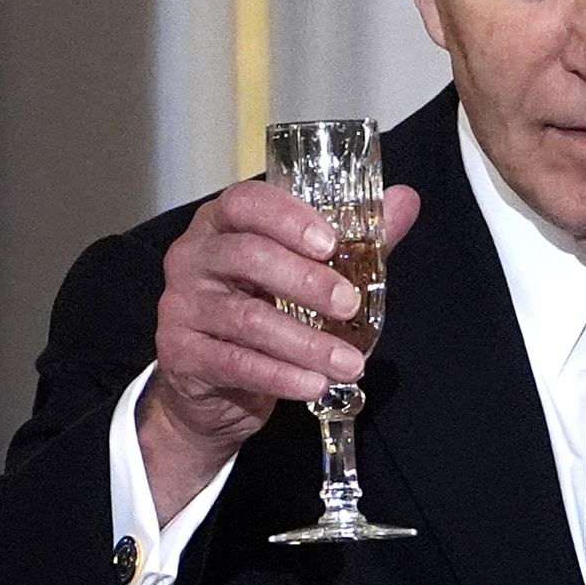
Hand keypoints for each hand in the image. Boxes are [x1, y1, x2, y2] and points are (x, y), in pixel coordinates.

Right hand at [137, 180, 421, 523]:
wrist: (213, 384)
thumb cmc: (264, 307)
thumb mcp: (307, 269)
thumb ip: (354, 237)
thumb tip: (405, 199)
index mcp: (223, 224)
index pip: (246, 202)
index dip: (288, 218)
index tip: (330, 243)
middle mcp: (193, 257)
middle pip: (247, 256)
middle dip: (306, 281)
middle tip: (350, 305)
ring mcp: (181, 305)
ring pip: (247, 318)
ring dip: (306, 343)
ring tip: (349, 363)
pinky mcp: (180, 353)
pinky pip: (236, 363)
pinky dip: (282, 376)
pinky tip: (315, 384)